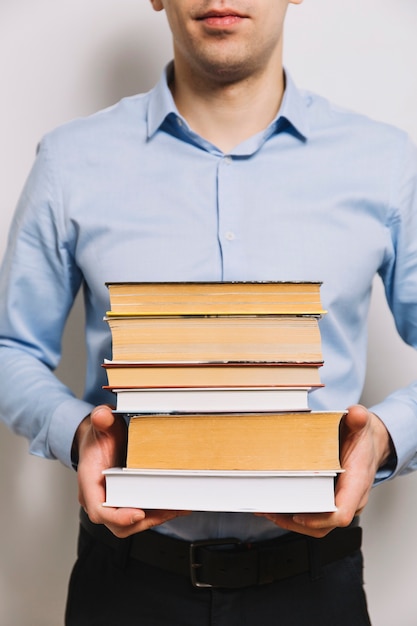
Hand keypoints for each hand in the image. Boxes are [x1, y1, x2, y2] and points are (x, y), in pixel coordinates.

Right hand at [75, 404, 189, 537]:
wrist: (98, 439)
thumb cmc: (99, 436)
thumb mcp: (102, 424)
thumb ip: (102, 419)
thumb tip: (102, 415)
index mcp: (89, 482)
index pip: (99, 509)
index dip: (118, 516)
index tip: (138, 513)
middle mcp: (99, 497)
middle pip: (118, 524)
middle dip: (144, 520)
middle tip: (168, 509)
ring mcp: (112, 502)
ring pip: (131, 523)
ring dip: (154, 518)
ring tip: (177, 506)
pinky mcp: (125, 501)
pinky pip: (139, 515)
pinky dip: (156, 512)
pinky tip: (175, 503)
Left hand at [255, 404, 392, 537]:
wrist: (370, 445)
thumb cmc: (362, 439)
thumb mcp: (360, 424)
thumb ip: (358, 419)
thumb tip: (356, 414)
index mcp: (357, 482)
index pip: (343, 512)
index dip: (320, 518)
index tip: (299, 513)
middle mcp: (350, 498)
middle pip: (324, 524)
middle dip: (296, 522)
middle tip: (271, 510)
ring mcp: (340, 502)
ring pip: (317, 525)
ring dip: (291, 521)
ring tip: (268, 509)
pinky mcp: (330, 501)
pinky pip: (314, 517)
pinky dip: (294, 515)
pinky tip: (277, 506)